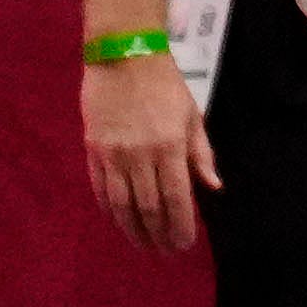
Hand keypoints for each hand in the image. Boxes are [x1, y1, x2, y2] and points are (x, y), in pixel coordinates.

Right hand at [82, 50, 214, 252]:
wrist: (123, 54)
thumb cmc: (164, 85)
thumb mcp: (191, 115)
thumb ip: (201, 154)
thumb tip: (213, 188)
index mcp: (170, 147)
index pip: (177, 198)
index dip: (180, 226)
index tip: (184, 244)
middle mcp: (141, 156)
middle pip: (148, 207)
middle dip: (158, 234)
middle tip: (164, 251)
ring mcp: (113, 154)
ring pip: (122, 204)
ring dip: (132, 229)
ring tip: (142, 244)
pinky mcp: (93, 149)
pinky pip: (100, 188)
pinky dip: (109, 209)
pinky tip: (118, 220)